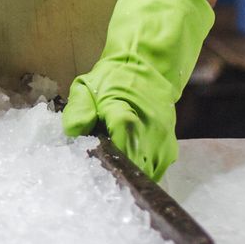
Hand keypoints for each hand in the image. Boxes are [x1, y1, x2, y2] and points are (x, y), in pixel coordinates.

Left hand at [63, 0, 215, 178]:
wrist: (147, 68)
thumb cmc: (112, 79)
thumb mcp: (86, 87)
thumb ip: (79, 109)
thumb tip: (74, 132)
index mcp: (126, 115)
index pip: (119, 149)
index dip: (103, 162)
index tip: (90, 166)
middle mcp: (150, 132)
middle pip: (132, 168)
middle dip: (114, 173)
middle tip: (97, 173)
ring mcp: (163, 143)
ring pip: (145, 174)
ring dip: (128, 175)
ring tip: (110, 171)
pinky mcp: (169, 150)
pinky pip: (155, 171)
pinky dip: (140, 172)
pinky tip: (125, 168)